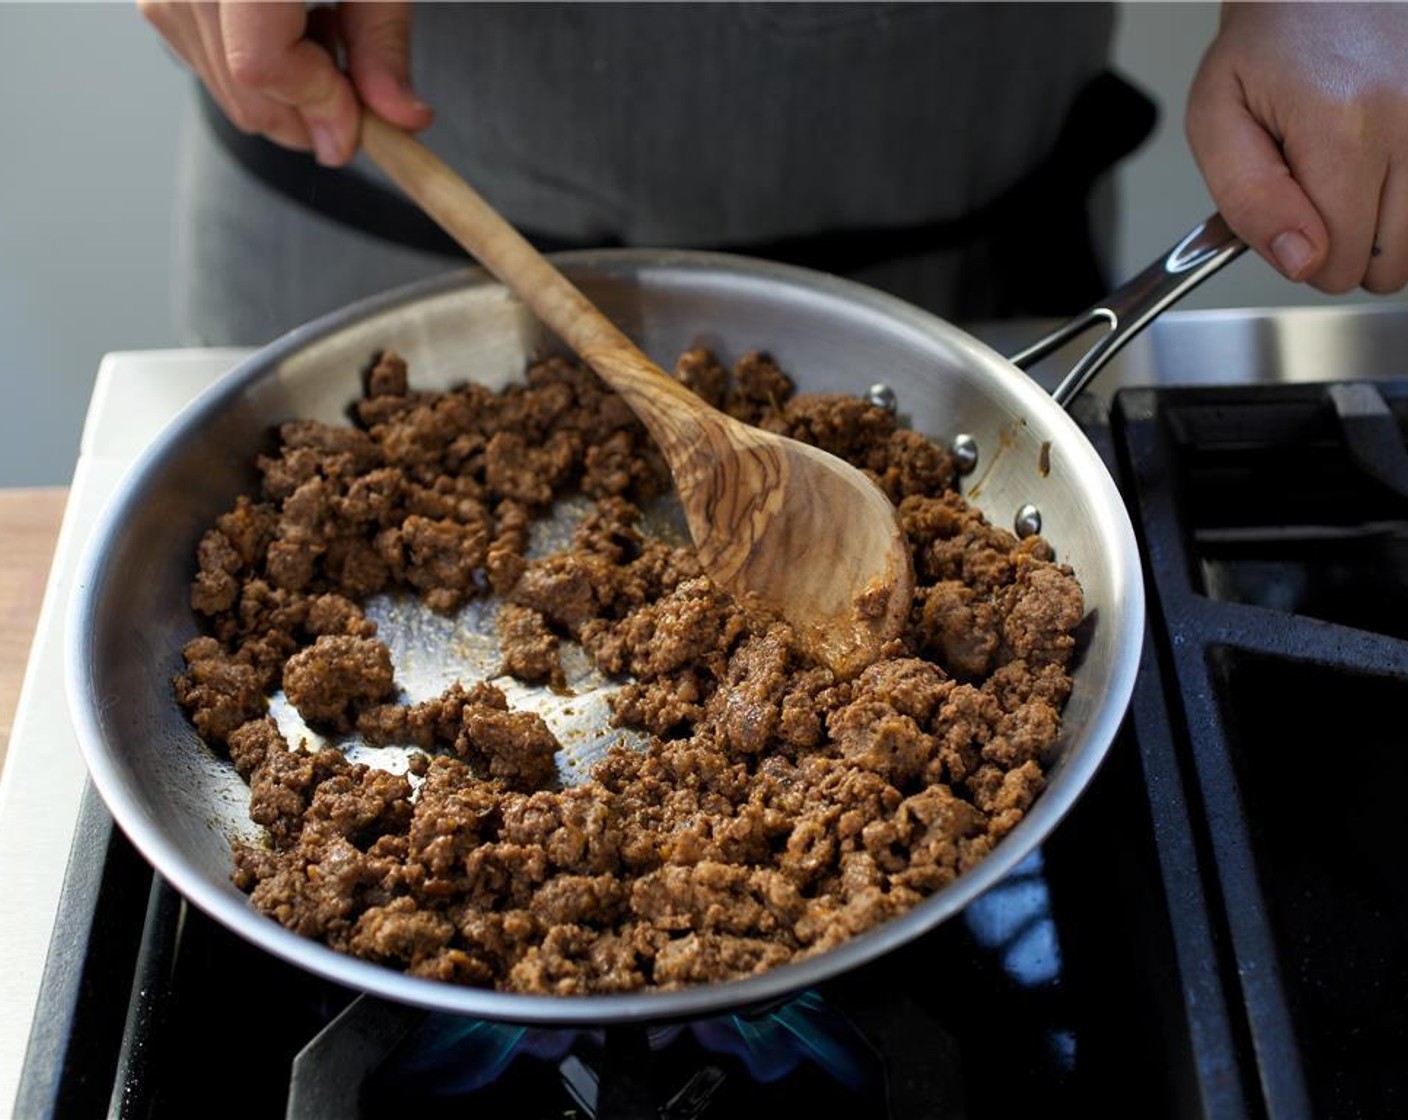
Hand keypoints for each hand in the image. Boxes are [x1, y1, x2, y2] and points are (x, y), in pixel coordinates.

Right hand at [138, 1, 431, 166]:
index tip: (360, 122)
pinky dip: (258, 70)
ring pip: (227, 89)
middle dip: (311, 115)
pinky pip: (207, 64)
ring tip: (321, 31)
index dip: (319, 106)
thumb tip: (403, 122)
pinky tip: (289, 23)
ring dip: (288, 93)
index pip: (262, 68)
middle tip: (355, 93)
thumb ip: (383, 47)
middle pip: (245, 91)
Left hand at [1187, 2, 1407, 294]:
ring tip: (1353, 177)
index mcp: (1343, 127)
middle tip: (1319, 191)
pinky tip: (1385, 172)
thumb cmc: (1268, 46)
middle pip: (1387, 264)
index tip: (1290, 212)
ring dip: (1385, 230)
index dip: (1303, 254)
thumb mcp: (1216, 119)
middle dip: (1346, 246)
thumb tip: (1300, 262)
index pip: (1335, 264)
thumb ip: (1247, 201)